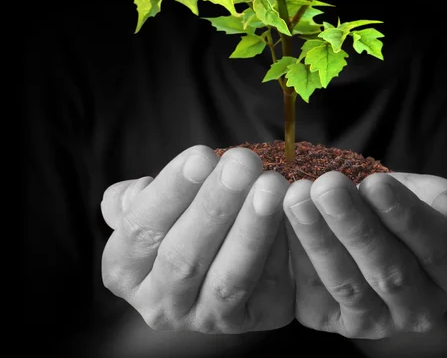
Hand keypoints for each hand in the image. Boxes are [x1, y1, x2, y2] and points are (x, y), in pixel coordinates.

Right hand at [101, 145, 293, 333]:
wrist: (228, 246)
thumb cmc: (188, 215)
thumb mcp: (157, 205)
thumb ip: (140, 199)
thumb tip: (134, 193)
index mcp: (125, 270)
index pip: (141, 231)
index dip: (171, 192)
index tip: (202, 155)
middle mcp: (159, 304)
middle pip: (183, 257)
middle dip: (215, 206)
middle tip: (242, 164)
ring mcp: (206, 319)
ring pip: (228, 278)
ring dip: (252, 229)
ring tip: (271, 186)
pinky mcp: (253, 319)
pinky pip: (268, 286)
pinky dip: (281, 248)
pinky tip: (292, 212)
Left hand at [283, 171, 446, 338]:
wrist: (367, 219)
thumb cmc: (402, 204)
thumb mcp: (432, 194)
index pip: (437, 248)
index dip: (407, 217)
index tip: (376, 184)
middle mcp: (421, 309)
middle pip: (389, 270)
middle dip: (355, 226)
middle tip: (327, 186)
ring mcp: (376, 321)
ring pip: (347, 283)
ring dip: (318, 238)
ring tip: (298, 198)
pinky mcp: (333, 320)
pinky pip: (313, 292)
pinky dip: (296, 256)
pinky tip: (280, 223)